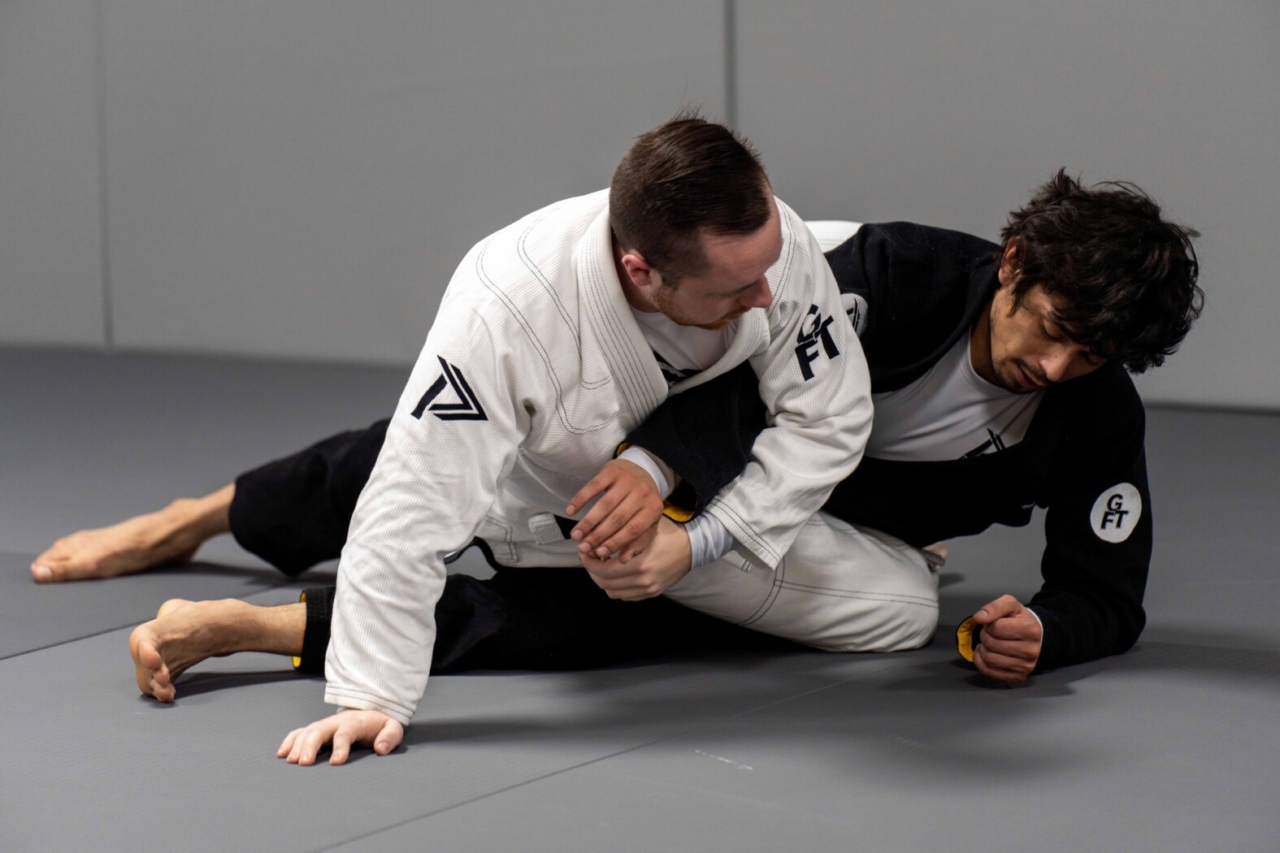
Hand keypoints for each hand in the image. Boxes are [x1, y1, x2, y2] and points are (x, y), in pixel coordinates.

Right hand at [277, 710, 403, 765]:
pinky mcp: (316, 729)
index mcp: (355, 722)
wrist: (370, 712)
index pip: (345, 732)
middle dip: (311, 746)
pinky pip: (299, 732)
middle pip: (320, 729)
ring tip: (292, 762)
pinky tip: (281, 754)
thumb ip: (389, 737)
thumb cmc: (380, 726)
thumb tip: (380, 749)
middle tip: (305, 763)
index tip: (336, 763)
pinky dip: (289, 741)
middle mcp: (336, 721)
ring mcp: (324, 725)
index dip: (340, 747)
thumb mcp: (392, 728)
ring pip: (307, 731)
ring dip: (298, 745)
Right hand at [566, 458, 664, 561]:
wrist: (642, 468)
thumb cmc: (643, 502)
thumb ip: (638, 542)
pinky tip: (570, 511)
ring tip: (575, 535)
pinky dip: (580, 499)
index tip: (599, 554)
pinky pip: (593, 486)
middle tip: (583, 547)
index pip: (633, 530)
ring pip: (604, 505)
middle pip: (617, 519)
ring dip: (588, 522)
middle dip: (598, 536)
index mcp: (653, 509)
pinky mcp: (612, 470)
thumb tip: (623, 560)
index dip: (615, 543)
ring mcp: (627, 480)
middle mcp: (642, 493)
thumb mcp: (648, 522)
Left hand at [580, 517, 690, 600]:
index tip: (584, 550)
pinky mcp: (651, 594)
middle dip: (592, 569)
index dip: (588, 561)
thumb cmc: (668, 533)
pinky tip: (614, 572)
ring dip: (602, 578)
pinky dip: (615, 586)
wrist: (692, 548)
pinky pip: (624, 595)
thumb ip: (621, 538)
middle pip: (603, 583)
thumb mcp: (644, 530)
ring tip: (600, 563)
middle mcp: (643, 581)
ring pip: (612, 591)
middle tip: (589, 556)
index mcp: (640, 565)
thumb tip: (595, 544)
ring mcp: (648, 590)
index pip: (602, 570)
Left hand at [971, 594, 1042, 683]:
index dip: (990, 624)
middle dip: (985, 636)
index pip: (996, 628)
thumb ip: (994, 607)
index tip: (994, 623)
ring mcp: (1025, 667)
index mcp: (1030, 630)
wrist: (1035, 637)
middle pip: (991, 644)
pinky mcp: (1018, 677)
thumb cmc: (1020, 619)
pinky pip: (989, 672)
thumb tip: (978, 618)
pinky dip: (980, 662)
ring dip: (982, 649)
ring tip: (988, 643)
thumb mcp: (1009, 604)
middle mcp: (1030, 651)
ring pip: (989, 659)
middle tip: (990, 634)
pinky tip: (985, 654)